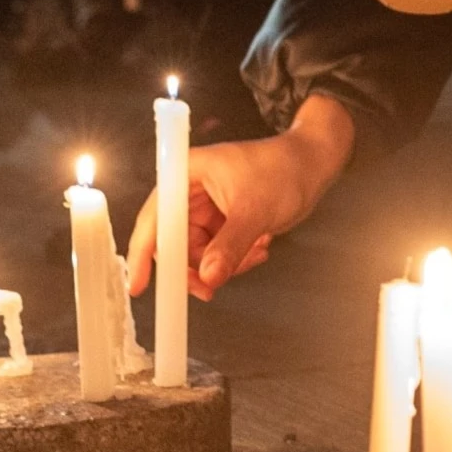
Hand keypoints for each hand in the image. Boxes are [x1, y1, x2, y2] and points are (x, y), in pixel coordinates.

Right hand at [128, 95, 355, 296]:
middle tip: (210, 287)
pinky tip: (259, 248)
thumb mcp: (255, 210)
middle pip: (172, 241)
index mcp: (186, 174)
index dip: (144, 252)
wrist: (314, 164)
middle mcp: (190, 190)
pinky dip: (235, 259)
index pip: (154, 217)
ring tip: (254, 253)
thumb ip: (230, 245)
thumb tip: (208, 277)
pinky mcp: (221, 220)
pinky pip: (216, 252)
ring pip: (196, 253)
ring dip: (223, 263)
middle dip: (193, 267)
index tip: (138, 285)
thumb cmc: (285, 169)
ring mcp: (205, 207)